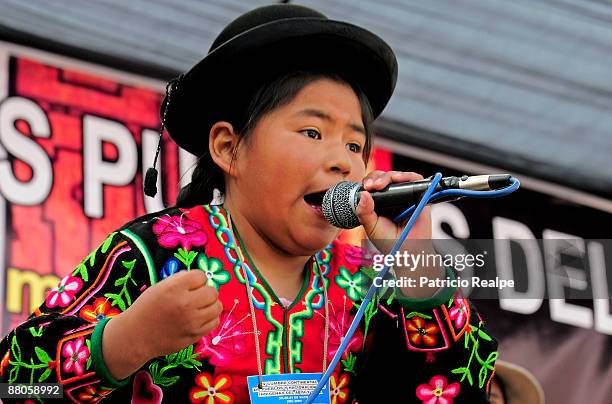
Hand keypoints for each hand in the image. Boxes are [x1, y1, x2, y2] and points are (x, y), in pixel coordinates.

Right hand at [102, 270, 221, 378]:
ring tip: (201, 307)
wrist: (135, 336)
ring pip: (217, 307)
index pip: (201, 276)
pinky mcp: (194, 335)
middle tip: (197, 296)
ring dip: (211, 305)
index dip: (197, 279)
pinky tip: (200, 318)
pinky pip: (214, 322)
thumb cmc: (146, 309)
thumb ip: (180, 279)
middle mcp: (185, 304)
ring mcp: (191, 322)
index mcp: (174, 289)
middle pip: (212, 292)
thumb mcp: (159, 287)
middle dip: (206, 291)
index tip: (190, 285)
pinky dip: (210, 318)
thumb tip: (199, 278)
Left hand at [356, 171, 432, 254]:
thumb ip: (364, 211)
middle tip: (371, 185)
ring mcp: (406, 196)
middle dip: (376, 177)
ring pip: (398, 176)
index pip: (373, 185)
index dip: (368, 182)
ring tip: (380, 184)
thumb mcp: (370, 226)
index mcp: (380, 203)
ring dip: (388, 176)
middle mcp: (393, 197)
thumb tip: (362, 194)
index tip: (365, 187)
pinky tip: (397, 179)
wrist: (408, 252)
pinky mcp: (419, 196)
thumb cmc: (390, 242)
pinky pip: (415, 179)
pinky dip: (406, 176)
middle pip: (384, 177)